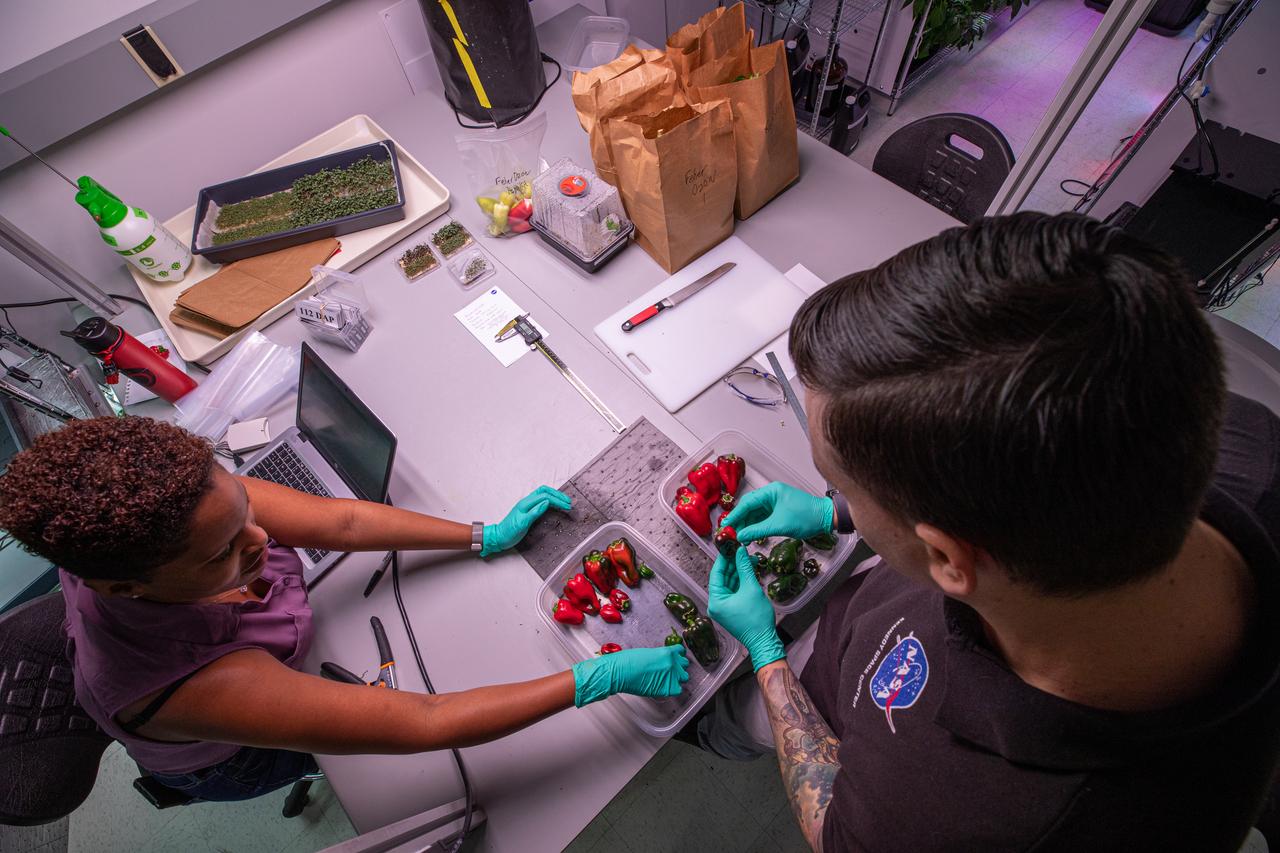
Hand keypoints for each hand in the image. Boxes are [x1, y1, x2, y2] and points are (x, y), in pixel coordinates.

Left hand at [480, 486, 571, 556]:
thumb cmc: (509, 532)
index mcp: (526, 503)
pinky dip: (550, 502)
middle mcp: (527, 502)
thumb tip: (546, 502)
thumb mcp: (522, 523)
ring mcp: (528, 506)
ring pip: (543, 495)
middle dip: (558, 495)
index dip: (557, 500)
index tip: (567, 506)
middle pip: (545, 491)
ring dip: (554, 496)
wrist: (499, 537)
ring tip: (564, 502)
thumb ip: (534, 512)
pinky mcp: (529, 511)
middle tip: (569, 502)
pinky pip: (541, 502)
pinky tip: (555, 506)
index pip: (545, 496)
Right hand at [571, 646, 689, 706]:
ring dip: (677, 678)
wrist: (619, 672)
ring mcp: (671, 676)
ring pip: (684, 677)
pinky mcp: (667, 688)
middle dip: (678, 667)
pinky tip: (665, 687)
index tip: (676, 658)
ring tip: (668, 679)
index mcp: (667, 652)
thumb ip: (659, 656)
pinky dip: (672, 689)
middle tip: (670, 670)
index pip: (680, 651)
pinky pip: (678, 690)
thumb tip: (662, 661)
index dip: (677, 656)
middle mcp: (672, 663)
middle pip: (684, 665)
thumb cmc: (627, 661)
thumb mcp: (647, 653)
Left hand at [708, 548, 784, 670]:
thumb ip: (744, 567)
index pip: (716, 573)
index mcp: (715, 601)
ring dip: (739, 571)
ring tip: (749, 558)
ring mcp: (724, 607)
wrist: (765, 641)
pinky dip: (741, 581)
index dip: (723, 558)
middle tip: (741, 550)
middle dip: (733, 564)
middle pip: (723, 578)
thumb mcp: (751, 588)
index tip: (729, 545)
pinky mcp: (733, 609)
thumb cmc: (756, 619)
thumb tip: (740, 550)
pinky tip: (749, 570)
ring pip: (730, 583)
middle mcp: (716, 604)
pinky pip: (735, 591)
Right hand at [720, 481, 832, 543]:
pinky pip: (763, 518)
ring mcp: (775, 503)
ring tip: (740, 537)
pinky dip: (757, 526)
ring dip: (748, 525)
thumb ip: (758, 530)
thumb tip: (741, 536)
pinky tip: (751, 535)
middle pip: (749, 507)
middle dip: (740, 520)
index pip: (747, 503)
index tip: (726, 525)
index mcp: (771, 491)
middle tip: (731, 532)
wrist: (826, 519)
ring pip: (756, 513)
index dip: (735, 515)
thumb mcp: (779, 525)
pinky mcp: (779, 511)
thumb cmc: (806, 517)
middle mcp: (771, 495)